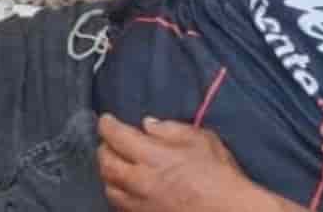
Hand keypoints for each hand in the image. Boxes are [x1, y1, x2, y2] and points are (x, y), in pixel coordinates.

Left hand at [97, 115, 257, 211]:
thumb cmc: (219, 175)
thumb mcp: (200, 139)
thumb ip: (170, 129)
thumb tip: (148, 125)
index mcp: (152, 156)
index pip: (117, 136)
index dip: (107, 125)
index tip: (106, 120)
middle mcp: (141, 181)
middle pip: (106, 164)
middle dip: (103, 149)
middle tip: (107, 141)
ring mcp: (142, 205)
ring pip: (110, 189)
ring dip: (108, 174)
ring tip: (115, 165)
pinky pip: (122, 208)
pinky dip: (120, 195)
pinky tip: (127, 190)